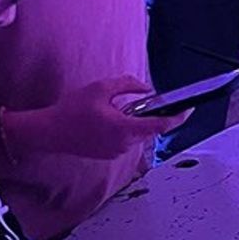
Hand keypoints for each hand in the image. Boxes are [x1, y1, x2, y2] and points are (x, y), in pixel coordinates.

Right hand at [22, 77, 169, 157]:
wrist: (48, 132)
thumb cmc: (71, 110)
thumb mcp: (101, 89)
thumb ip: (127, 85)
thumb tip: (146, 88)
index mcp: (125, 129)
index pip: (161, 125)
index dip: (178, 117)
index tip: (189, 109)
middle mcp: (124, 144)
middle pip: (151, 130)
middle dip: (155, 116)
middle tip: (153, 102)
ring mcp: (117, 151)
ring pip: (139, 135)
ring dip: (138, 122)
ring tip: (124, 108)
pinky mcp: (109, 154)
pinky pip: (127, 140)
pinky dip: (127, 129)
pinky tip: (114, 119)